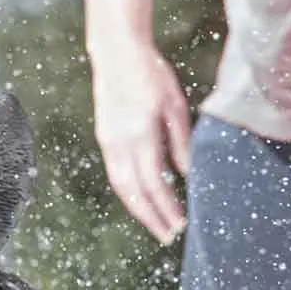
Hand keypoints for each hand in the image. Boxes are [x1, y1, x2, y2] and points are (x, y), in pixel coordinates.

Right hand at [90, 42, 190, 243]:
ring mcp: (108, 142)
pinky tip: (142, 197)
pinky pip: (115, 173)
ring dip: (138, 208)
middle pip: (132, 192)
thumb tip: (186, 174)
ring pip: (120, 186)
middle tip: (167, 235)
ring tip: (155, 223)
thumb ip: (179, 141)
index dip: (166, 206)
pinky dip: (129, 191)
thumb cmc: (150, 74)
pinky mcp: (104, 139)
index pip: (153, 182)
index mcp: (139, 134)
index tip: (180, 223)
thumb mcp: (174, 105)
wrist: (115, 54)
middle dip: (150, 217)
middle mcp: (119, 143)